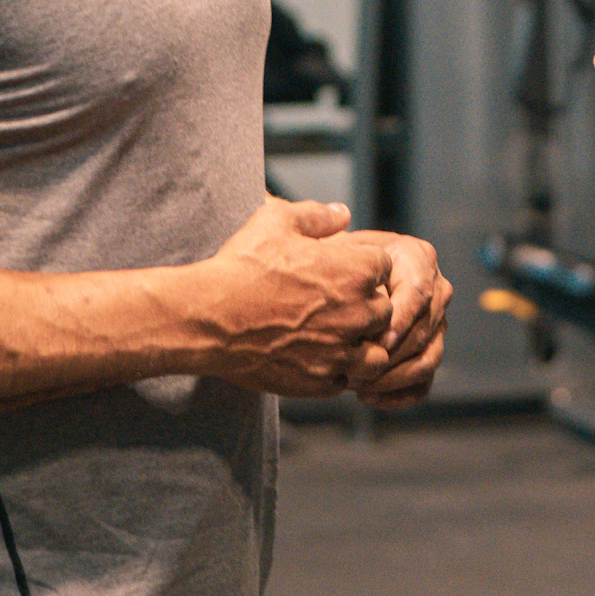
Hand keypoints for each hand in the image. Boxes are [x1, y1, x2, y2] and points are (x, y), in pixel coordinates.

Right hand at [199, 197, 397, 396]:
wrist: (209, 319)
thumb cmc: (242, 266)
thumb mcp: (276, 222)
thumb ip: (317, 215)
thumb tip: (343, 213)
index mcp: (355, 272)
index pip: (385, 268)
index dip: (364, 267)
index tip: (341, 271)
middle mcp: (356, 314)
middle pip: (384, 312)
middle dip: (366, 307)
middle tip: (335, 304)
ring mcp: (340, 352)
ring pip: (375, 355)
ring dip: (360, 345)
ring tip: (332, 337)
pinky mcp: (319, 382)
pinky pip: (344, 381)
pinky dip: (335, 372)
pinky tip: (313, 358)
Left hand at [354, 233, 451, 409]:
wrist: (338, 276)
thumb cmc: (335, 260)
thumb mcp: (340, 249)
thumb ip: (350, 260)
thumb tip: (366, 295)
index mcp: (418, 257)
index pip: (418, 292)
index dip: (400, 320)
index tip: (377, 343)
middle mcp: (436, 288)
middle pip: (424, 329)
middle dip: (391, 355)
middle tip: (358, 370)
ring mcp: (436, 322)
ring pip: (427, 359)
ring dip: (393, 378)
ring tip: (359, 385)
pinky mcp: (429, 350)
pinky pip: (424, 382)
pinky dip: (399, 395)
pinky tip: (368, 398)